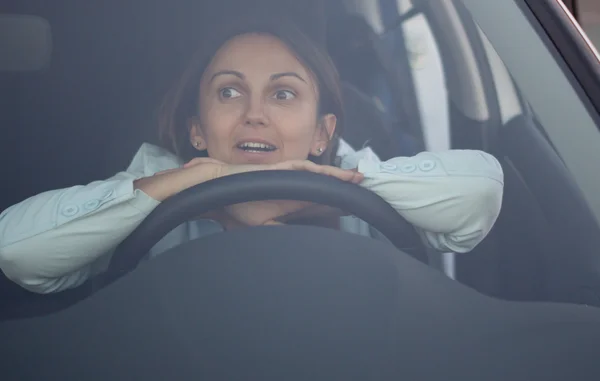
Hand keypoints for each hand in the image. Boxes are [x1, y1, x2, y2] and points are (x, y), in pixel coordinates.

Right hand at [211, 160, 361, 226]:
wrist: (223, 189)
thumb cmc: (240, 206)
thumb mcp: (265, 227)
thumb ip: (282, 235)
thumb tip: (297, 251)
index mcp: (294, 203)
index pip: (323, 205)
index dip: (340, 206)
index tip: (357, 211)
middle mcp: (297, 188)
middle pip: (328, 188)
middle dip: (347, 190)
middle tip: (369, 194)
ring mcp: (292, 176)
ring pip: (322, 176)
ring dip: (342, 177)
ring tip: (360, 179)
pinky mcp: (285, 168)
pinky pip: (308, 168)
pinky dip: (325, 171)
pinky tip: (339, 175)